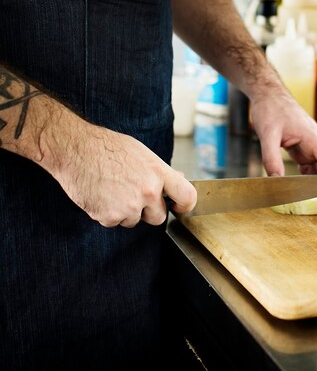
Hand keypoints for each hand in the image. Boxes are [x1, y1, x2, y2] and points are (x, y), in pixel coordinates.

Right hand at [52, 124, 196, 227]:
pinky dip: (107, 213)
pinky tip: (100, 195)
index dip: (185, 206)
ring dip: (125, 212)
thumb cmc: (106, 147)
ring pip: (134, 220)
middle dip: (148, 211)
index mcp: (158, 172)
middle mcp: (147, 191)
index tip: (178, 207)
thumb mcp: (141, 153)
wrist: (74, 148)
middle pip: (159, 217)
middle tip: (131, 194)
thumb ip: (160, 171)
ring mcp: (128, 206)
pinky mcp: (109, 216)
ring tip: (111, 189)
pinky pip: (113, 222)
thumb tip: (179, 179)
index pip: (187, 196)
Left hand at [250, 88, 316, 176]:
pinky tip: (298, 180)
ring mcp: (313, 145)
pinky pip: (314, 165)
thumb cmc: (271, 108)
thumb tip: (275, 180)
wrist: (268, 94)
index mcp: (314, 137)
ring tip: (306, 193)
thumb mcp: (267, 134)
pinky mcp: (305, 148)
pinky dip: (310, 176)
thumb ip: (271, 158)